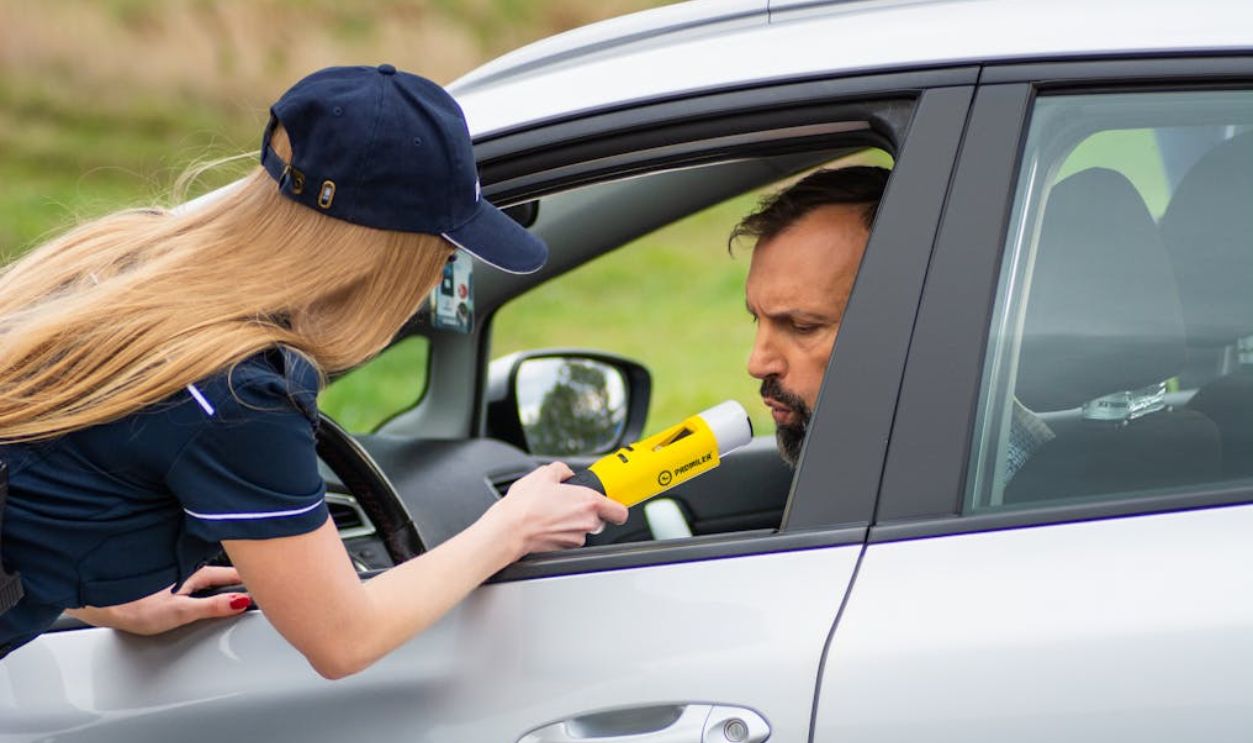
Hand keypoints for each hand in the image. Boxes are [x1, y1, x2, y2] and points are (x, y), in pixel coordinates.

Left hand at [66, 566, 251, 635]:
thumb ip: (211, 608)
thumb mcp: (179, 612)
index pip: (231, 574)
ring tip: (239, 576)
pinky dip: (205, 576)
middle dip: (241, 570)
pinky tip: (204, 582)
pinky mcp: (165, 578)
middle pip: (221, 569)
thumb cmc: (133, 607)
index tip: (269, 574)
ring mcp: (175, 571)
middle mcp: (186, 568)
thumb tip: (240, 602)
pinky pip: (193, 572)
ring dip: (223, 573)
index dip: (250, 576)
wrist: (100, 601)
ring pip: (206, 569)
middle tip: (261, 572)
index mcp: (194, 574)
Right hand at [487, 462, 628, 557]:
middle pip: (599, 519)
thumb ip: (562, 470)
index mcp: (588, 502)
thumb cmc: (525, 506)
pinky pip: (569, 538)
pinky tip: (546, 523)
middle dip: (587, 512)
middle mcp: (586, 523)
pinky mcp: (564, 548)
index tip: (612, 505)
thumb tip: (565, 473)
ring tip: (552, 513)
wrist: (508, 530)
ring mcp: (576, 538)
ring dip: (572, 522)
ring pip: (583, 529)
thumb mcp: (543, 474)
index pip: (620, 512)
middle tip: (570, 504)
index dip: (617, 508)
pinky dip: (561, 532)